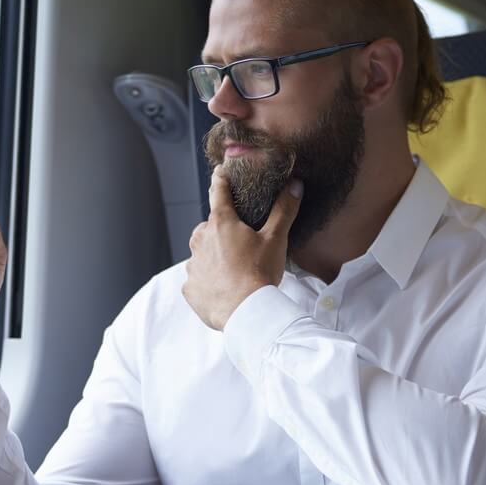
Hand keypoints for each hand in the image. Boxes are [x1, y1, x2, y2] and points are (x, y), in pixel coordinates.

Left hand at [182, 167, 301, 329]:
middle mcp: (200, 240)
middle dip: (222, 231)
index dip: (220, 179)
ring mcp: (192, 265)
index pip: (218, 191)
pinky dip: (208, 281)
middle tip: (241, 243)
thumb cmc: (260, 272)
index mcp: (221, 223)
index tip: (219, 172)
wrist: (246, 312)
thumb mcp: (275, 238)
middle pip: (209, 227)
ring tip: (235, 269)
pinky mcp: (190, 288)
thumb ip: (284, 210)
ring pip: (202, 253)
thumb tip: (295, 185)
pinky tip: (224, 287)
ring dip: (214, 257)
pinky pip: (198, 279)